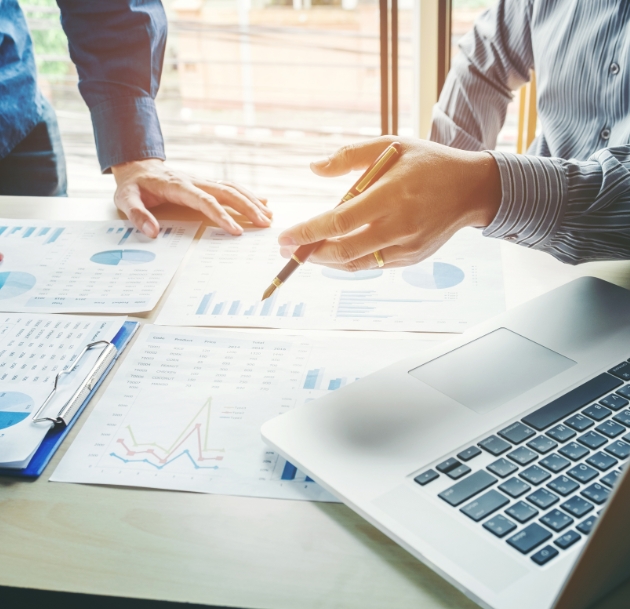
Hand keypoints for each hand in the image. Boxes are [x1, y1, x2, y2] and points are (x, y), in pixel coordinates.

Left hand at [111, 159, 271, 236]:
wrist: (137, 165)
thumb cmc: (133, 185)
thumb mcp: (125, 199)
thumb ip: (137, 215)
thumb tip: (152, 232)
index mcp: (178, 186)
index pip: (205, 201)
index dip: (222, 215)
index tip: (236, 230)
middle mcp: (195, 181)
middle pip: (227, 192)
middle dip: (248, 208)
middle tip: (264, 224)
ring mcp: (203, 180)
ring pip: (233, 187)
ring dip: (252, 201)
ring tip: (269, 217)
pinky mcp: (207, 183)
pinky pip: (231, 186)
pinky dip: (248, 194)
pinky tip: (262, 202)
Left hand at [278, 137, 500, 270]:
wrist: (471, 189)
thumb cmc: (427, 163)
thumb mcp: (390, 145)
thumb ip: (349, 156)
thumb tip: (314, 168)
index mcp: (390, 195)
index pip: (339, 221)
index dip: (307, 233)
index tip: (284, 238)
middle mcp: (399, 225)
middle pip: (344, 250)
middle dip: (310, 254)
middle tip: (289, 251)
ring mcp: (407, 245)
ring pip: (357, 263)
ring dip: (328, 261)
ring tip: (309, 252)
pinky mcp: (413, 258)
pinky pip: (374, 264)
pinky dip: (352, 260)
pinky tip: (338, 251)